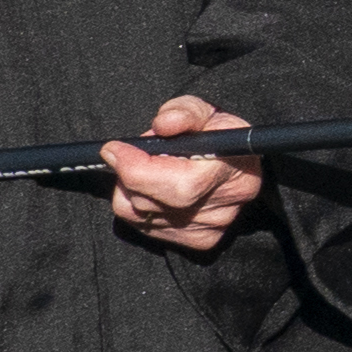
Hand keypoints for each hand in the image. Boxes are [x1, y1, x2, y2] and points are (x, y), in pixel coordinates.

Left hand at [100, 96, 260, 257]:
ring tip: (147, 171)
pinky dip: (139, 208)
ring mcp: (210, 228)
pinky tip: (153, 190)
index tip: (114, 148)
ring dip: (131, 191)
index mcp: (233, 170)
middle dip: (128, 176)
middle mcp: (225, 207)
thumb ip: (184, 112)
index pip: (177, 184)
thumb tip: (163, 125)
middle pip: (153, 202)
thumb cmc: (218, 134)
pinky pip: (147, 228)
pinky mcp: (198, 240)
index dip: (136, 167)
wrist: (237, 163)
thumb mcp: (205, 111)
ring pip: (142, 216)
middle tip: (127, 155)